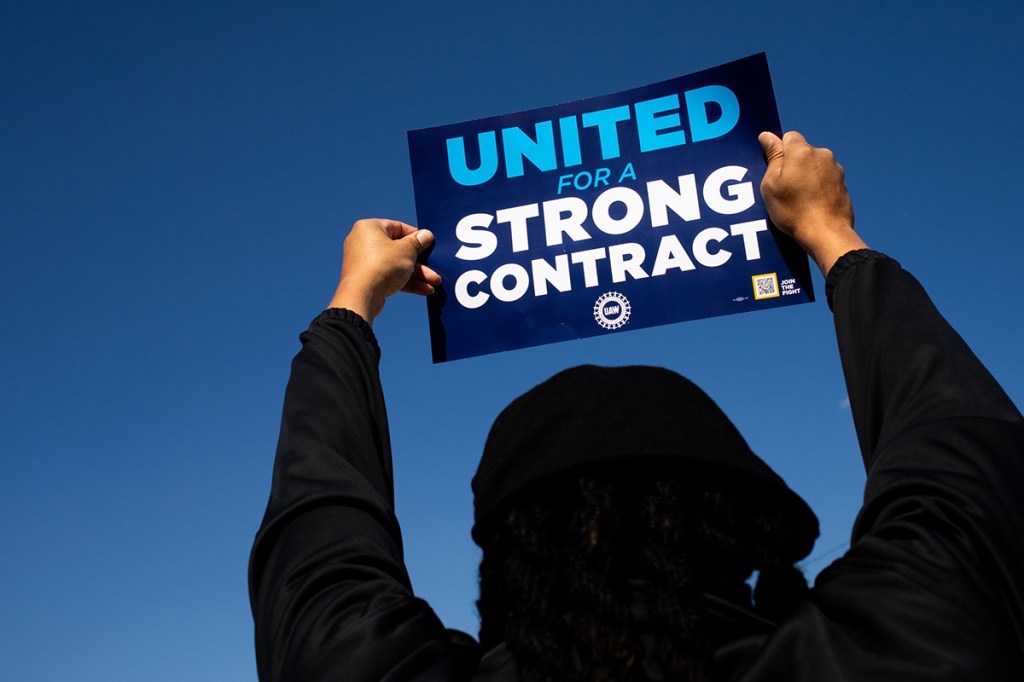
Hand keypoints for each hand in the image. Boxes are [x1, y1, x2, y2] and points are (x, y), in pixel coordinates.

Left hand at [328, 219, 440, 325]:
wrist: (362, 296)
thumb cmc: (381, 266)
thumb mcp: (407, 250)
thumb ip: (418, 242)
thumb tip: (426, 235)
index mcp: (370, 228)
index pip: (397, 227)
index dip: (416, 236)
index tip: (428, 243)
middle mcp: (363, 242)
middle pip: (398, 249)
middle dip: (419, 261)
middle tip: (434, 267)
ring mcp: (364, 262)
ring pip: (396, 265)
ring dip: (417, 273)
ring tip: (434, 282)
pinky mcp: (367, 279)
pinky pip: (390, 276)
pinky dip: (406, 282)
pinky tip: (424, 289)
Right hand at [759, 131, 866, 275]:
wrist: (825, 233)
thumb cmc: (793, 210)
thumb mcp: (771, 184)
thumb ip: (772, 157)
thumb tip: (767, 136)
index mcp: (802, 152)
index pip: (788, 137)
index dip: (779, 151)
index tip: (774, 169)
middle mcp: (822, 155)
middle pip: (803, 152)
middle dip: (793, 165)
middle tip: (784, 187)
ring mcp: (836, 169)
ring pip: (815, 165)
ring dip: (807, 176)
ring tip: (799, 199)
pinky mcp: (843, 184)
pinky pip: (825, 179)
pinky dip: (818, 187)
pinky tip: (811, 204)